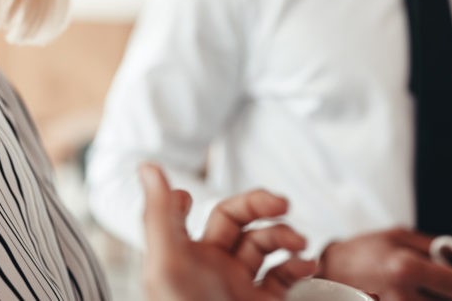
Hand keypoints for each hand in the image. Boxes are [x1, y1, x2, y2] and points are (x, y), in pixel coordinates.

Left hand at [139, 162, 317, 300]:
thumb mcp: (167, 265)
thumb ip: (159, 214)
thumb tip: (147, 164)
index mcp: (180, 256)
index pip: (179, 215)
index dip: (181, 201)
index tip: (188, 197)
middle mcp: (208, 268)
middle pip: (233, 219)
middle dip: (259, 205)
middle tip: (283, 203)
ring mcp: (238, 286)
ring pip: (263, 243)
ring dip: (283, 234)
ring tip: (299, 243)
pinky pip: (284, 276)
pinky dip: (299, 265)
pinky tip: (305, 265)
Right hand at [317, 228, 451, 300]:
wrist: (333, 272)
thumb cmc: (364, 251)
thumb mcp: (399, 234)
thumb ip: (434, 245)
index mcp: (406, 269)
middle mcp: (403, 297)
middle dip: (449, 293)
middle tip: (436, 282)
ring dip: (436, 300)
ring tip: (420, 289)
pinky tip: (412, 296)